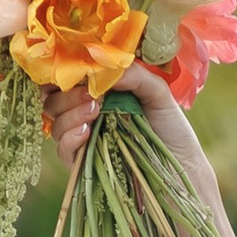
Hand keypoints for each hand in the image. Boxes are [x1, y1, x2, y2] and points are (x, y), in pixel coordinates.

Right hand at [51, 59, 222, 209]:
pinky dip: (70, 138)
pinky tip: (86, 131)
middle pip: (53, 100)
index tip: (72, 67)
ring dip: (70, 114)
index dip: (61, 72)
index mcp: (98, 93)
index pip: (65, 80)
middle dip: (67, 94)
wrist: (183, 169)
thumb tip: (104, 68)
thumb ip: (135, 75)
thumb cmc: (172, 130)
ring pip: (56, 124)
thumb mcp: (157, 93)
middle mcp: (86, 115)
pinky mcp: (85, 165)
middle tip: (90, 94)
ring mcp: (84, 140)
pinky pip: (64, 151)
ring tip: (95, 110)